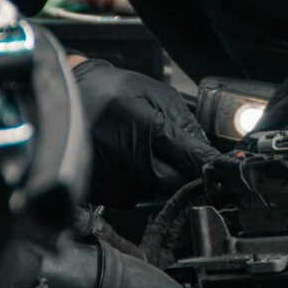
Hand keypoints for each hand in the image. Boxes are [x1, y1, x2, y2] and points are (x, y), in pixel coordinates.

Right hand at [71, 60, 219, 204]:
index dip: (209, 164)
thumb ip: (184, 119)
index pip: (191, 159)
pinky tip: (127, 159)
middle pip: (177, 183)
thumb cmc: (110, 91)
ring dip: (160, 176)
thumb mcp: (155, 92)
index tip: (219, 169)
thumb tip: (204, 148)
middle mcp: (132, 161)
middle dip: (184, 172)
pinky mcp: (104, 192)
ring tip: (143, 149)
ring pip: (157, 191)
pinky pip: (135, 196)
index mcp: (148, 130)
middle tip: (180, 156)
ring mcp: (116, 180)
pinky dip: (139, 181)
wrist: (68, 99)